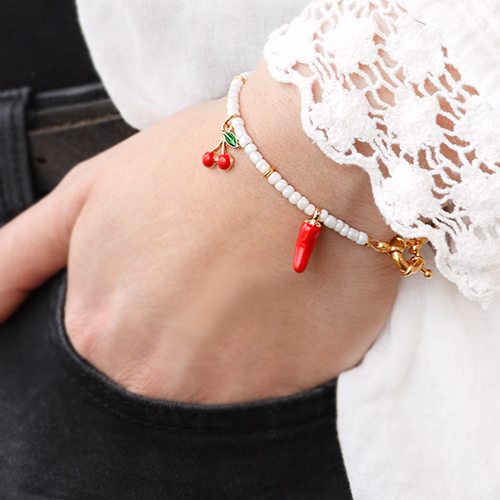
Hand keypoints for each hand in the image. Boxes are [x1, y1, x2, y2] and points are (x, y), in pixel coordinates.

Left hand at [0, 60, 399, 403]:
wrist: (305, 157)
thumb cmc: (199, 162)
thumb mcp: (89, 195)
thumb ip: (17, 258)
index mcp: (98, 332)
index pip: (105, 356)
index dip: (145, 313)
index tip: (173, 283)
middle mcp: (150, 376)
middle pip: (158, 376)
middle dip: (183, 333)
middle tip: (215, 279)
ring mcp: (221, 391)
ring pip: (213, 387)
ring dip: (230, 343)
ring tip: (250, 285)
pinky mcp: (286, 390)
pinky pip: (268, 387)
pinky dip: (274, 350)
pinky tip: (281, 300)